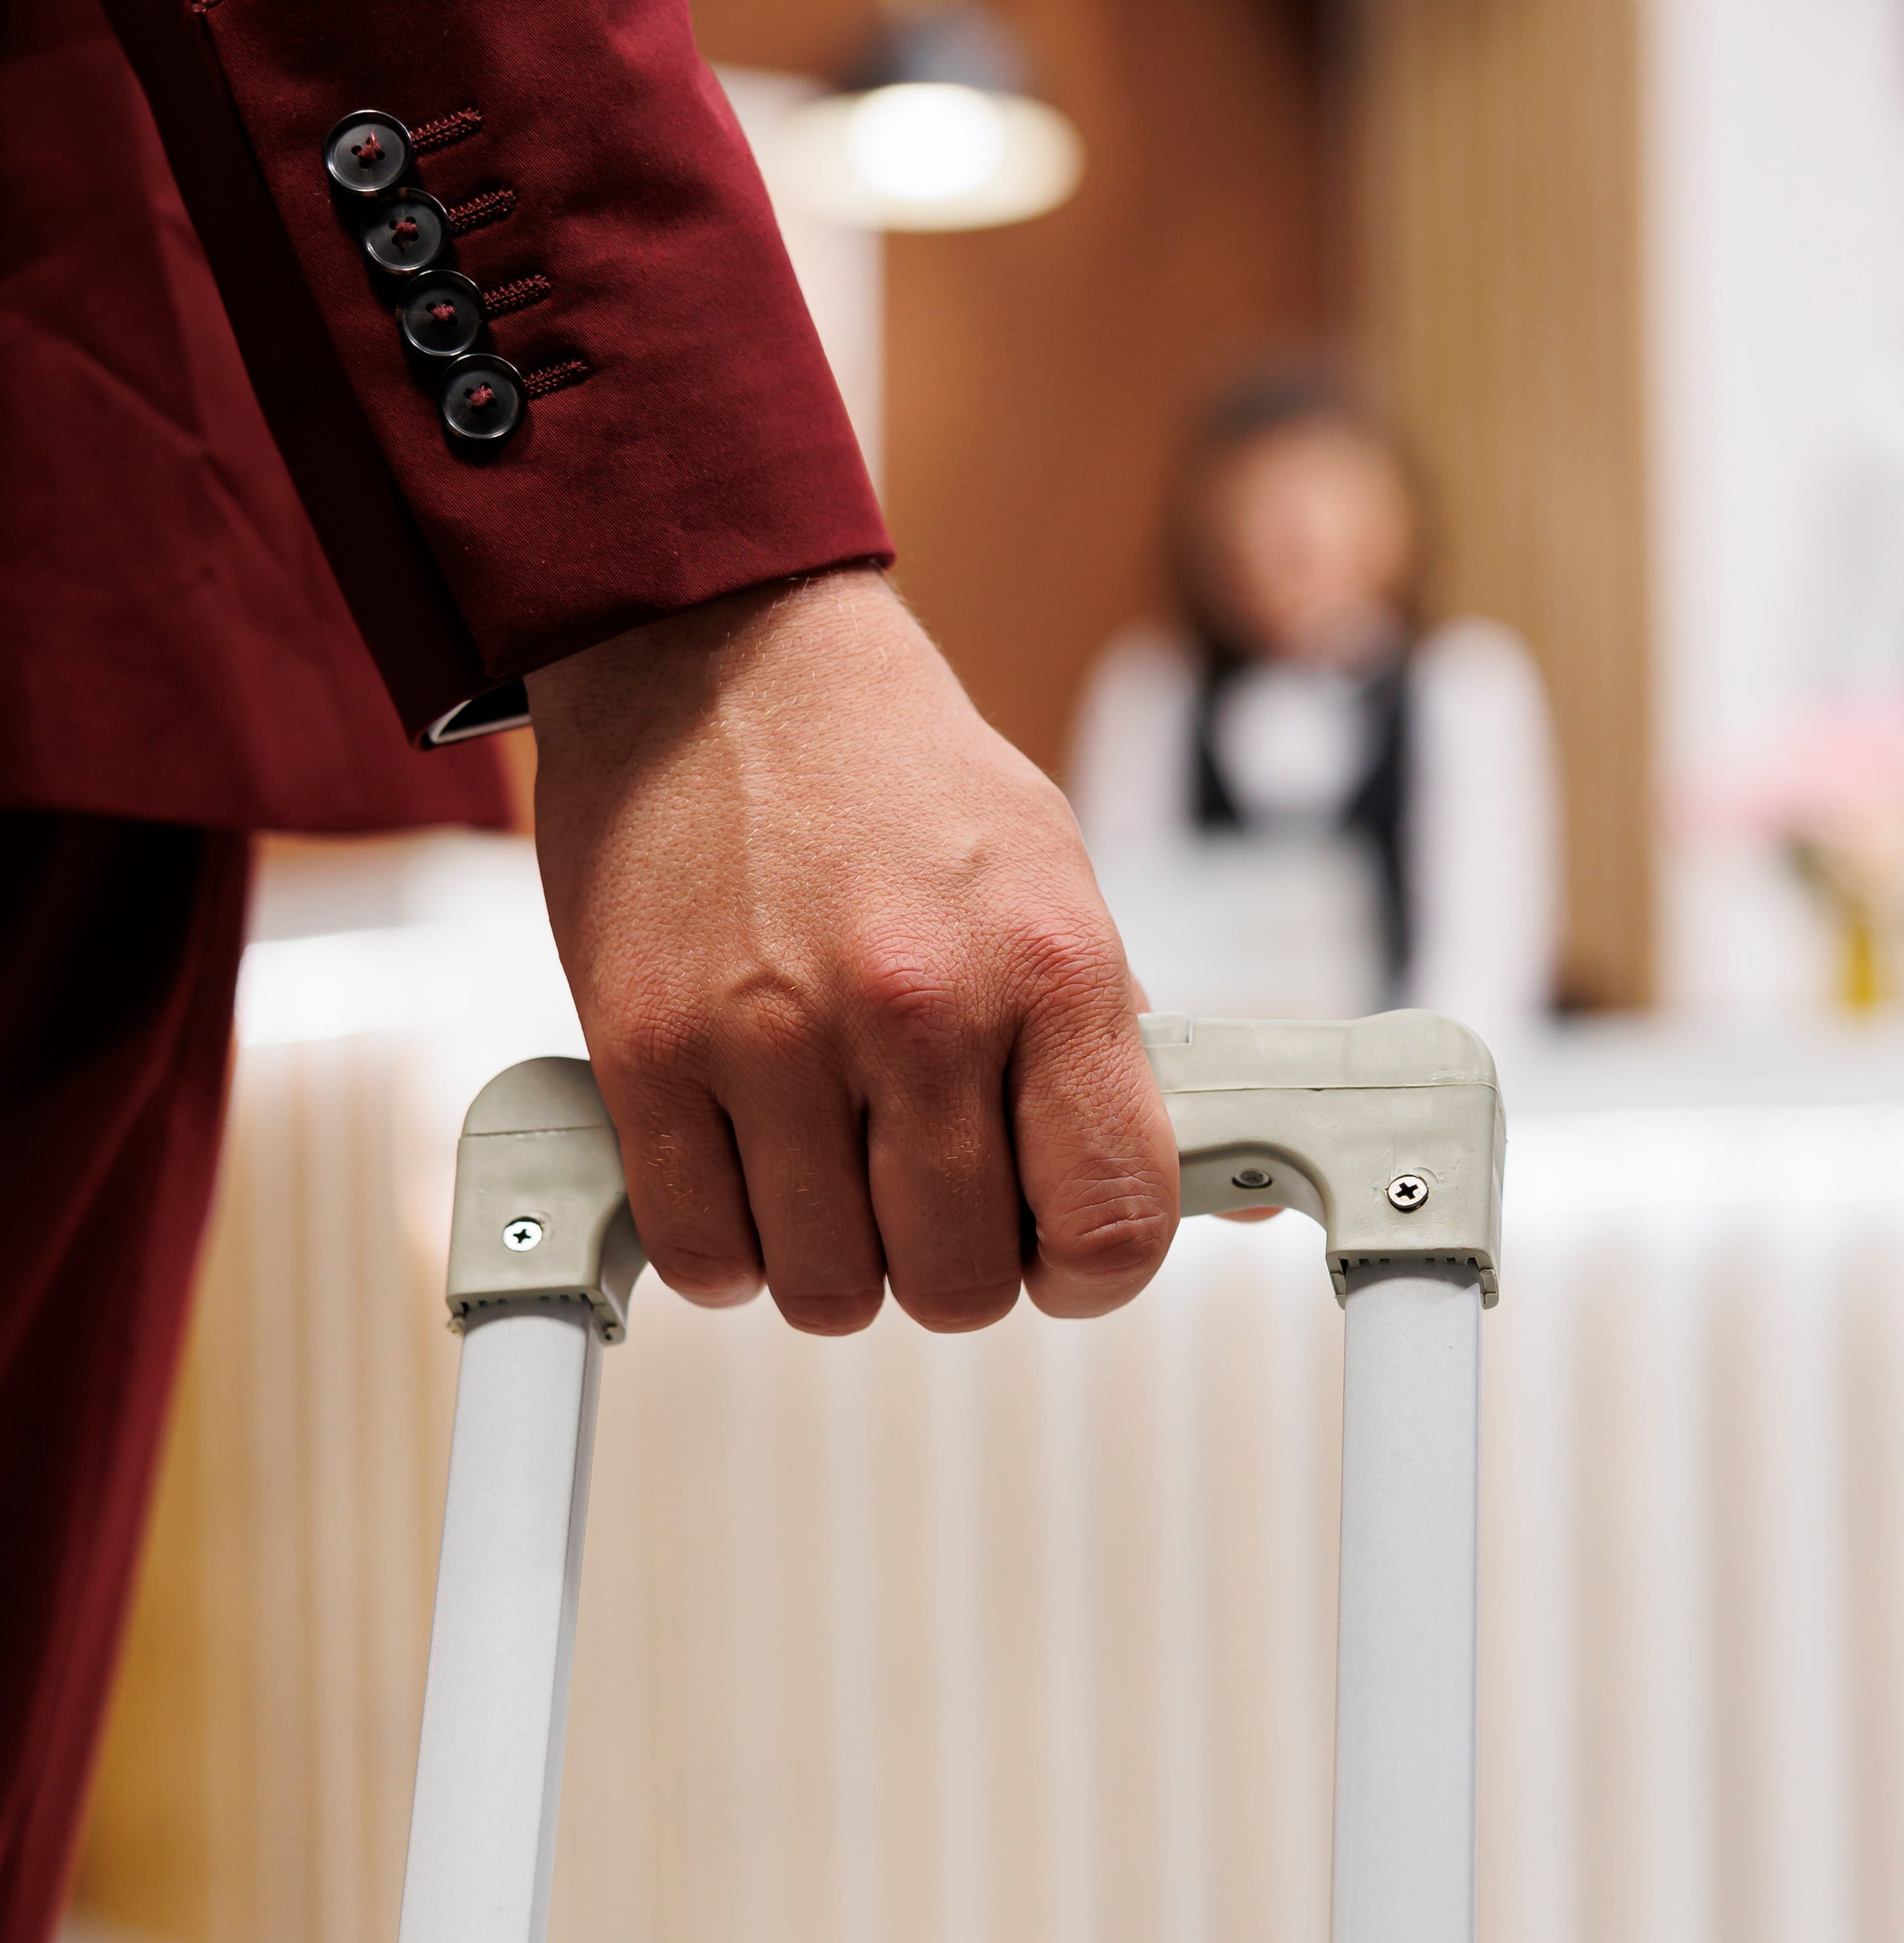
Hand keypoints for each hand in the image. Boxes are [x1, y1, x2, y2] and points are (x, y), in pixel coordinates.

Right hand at [527, 571, 1179, 1335]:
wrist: (720, 653)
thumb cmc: (899, 781)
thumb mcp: (1054, 883)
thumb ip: (1112, 1049)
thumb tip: (1218, 1202)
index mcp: (1049, 967)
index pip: (1112, 1221)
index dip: (1088, 1274)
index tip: (1055, 1255)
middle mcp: (919, 1008)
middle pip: (956, 1283)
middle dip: (950, 1270)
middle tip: (927, 1202)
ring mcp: (773, 1036)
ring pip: (825, 1289)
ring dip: (834, 1263)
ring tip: (831, 1174)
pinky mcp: (646, 1050)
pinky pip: (699, 1250)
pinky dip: (726, 1249)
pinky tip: (747, 1179)